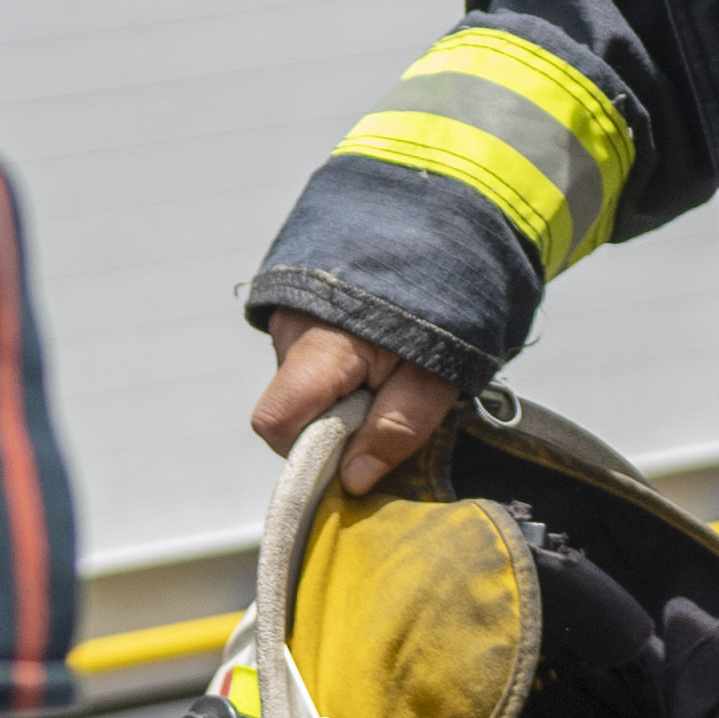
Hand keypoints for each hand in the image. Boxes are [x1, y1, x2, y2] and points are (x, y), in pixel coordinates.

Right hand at [248, 313, 462, 493]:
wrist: (442, 237)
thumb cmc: (441, 306)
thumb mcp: (436, 378)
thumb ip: (396, 429)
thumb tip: (354, 480)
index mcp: (319, 346)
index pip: (276, 421)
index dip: (308, 452)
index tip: (354, 451)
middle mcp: (290, 330)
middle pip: (290, 410)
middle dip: (332, 427)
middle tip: (384, 405)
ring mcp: (289, 319)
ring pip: (301, 390)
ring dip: (339, 400)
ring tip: (386, 374)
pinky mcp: (298, 315)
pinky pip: (307, 367)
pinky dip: (338, 378)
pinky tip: (373, 361)